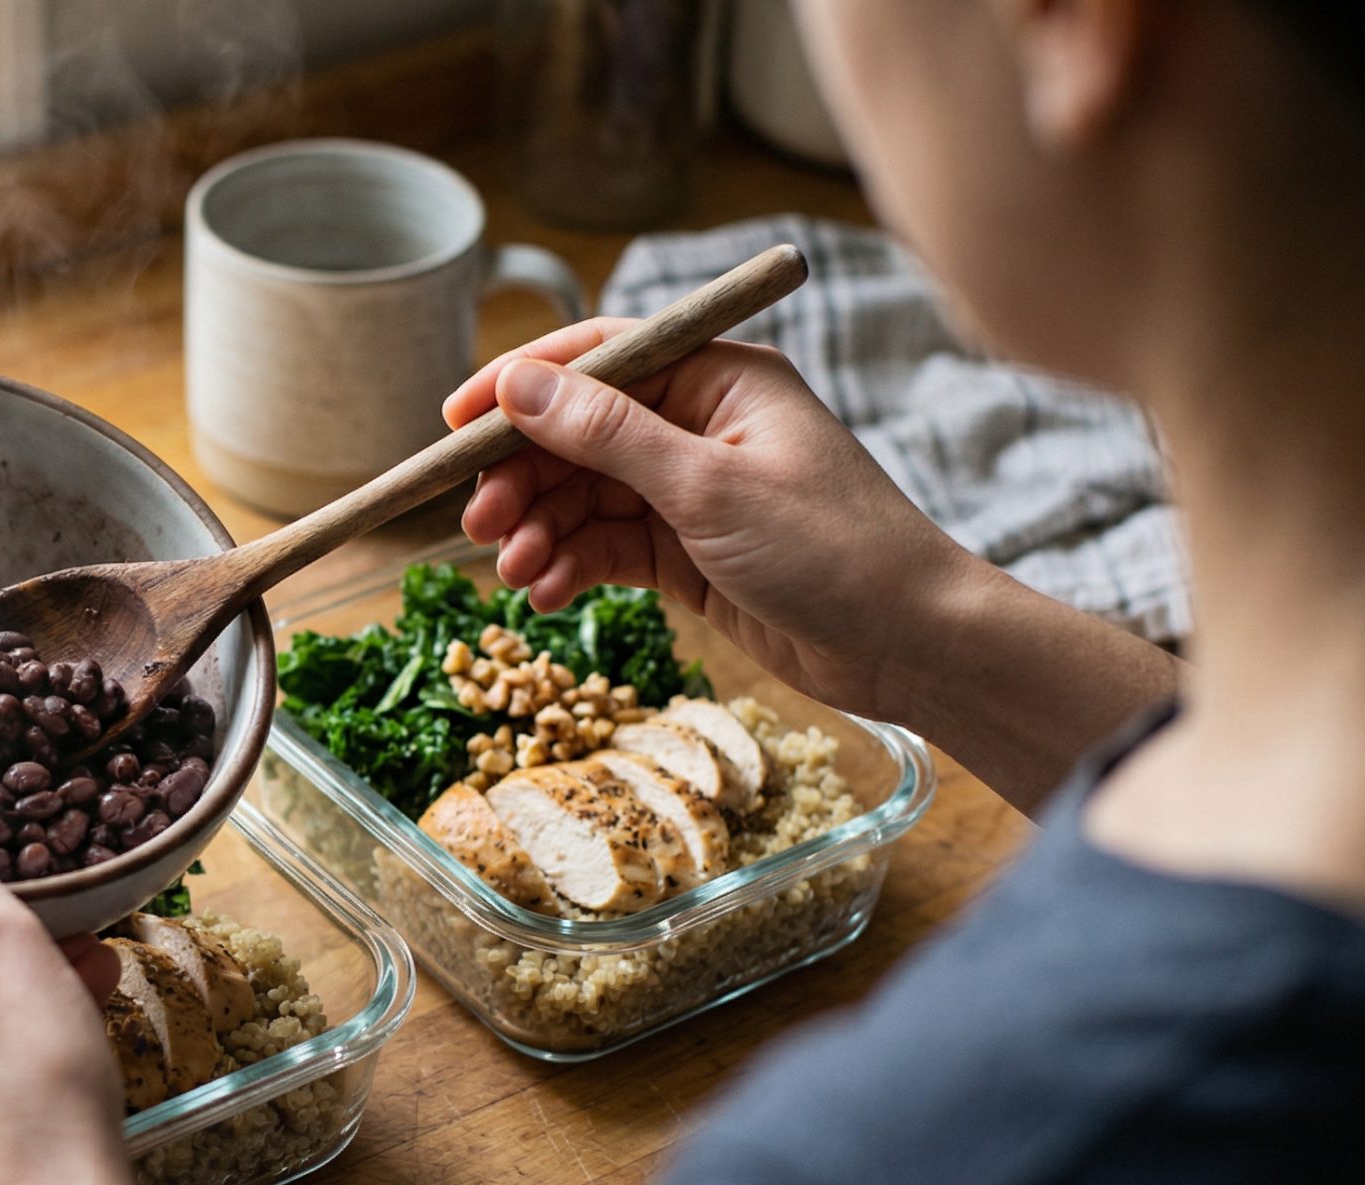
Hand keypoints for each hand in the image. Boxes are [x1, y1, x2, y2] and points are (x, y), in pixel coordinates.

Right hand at [445, 318, 984, 718]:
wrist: (910, 645)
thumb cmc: (835, 550)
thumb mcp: (709, 488)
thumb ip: (608, 435)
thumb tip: (520, 383)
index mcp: (719, 377)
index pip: (599, 358)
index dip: (520, 385)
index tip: (454, 422)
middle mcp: (700, 424)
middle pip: (579, 433)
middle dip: (523, 477)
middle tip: (479, 522)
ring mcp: (692, 489)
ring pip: (585, 496)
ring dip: (541, 530)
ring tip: (515, 574)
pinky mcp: (688, 551)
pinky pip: (607, 545)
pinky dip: (571, 566)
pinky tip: (546, 593)